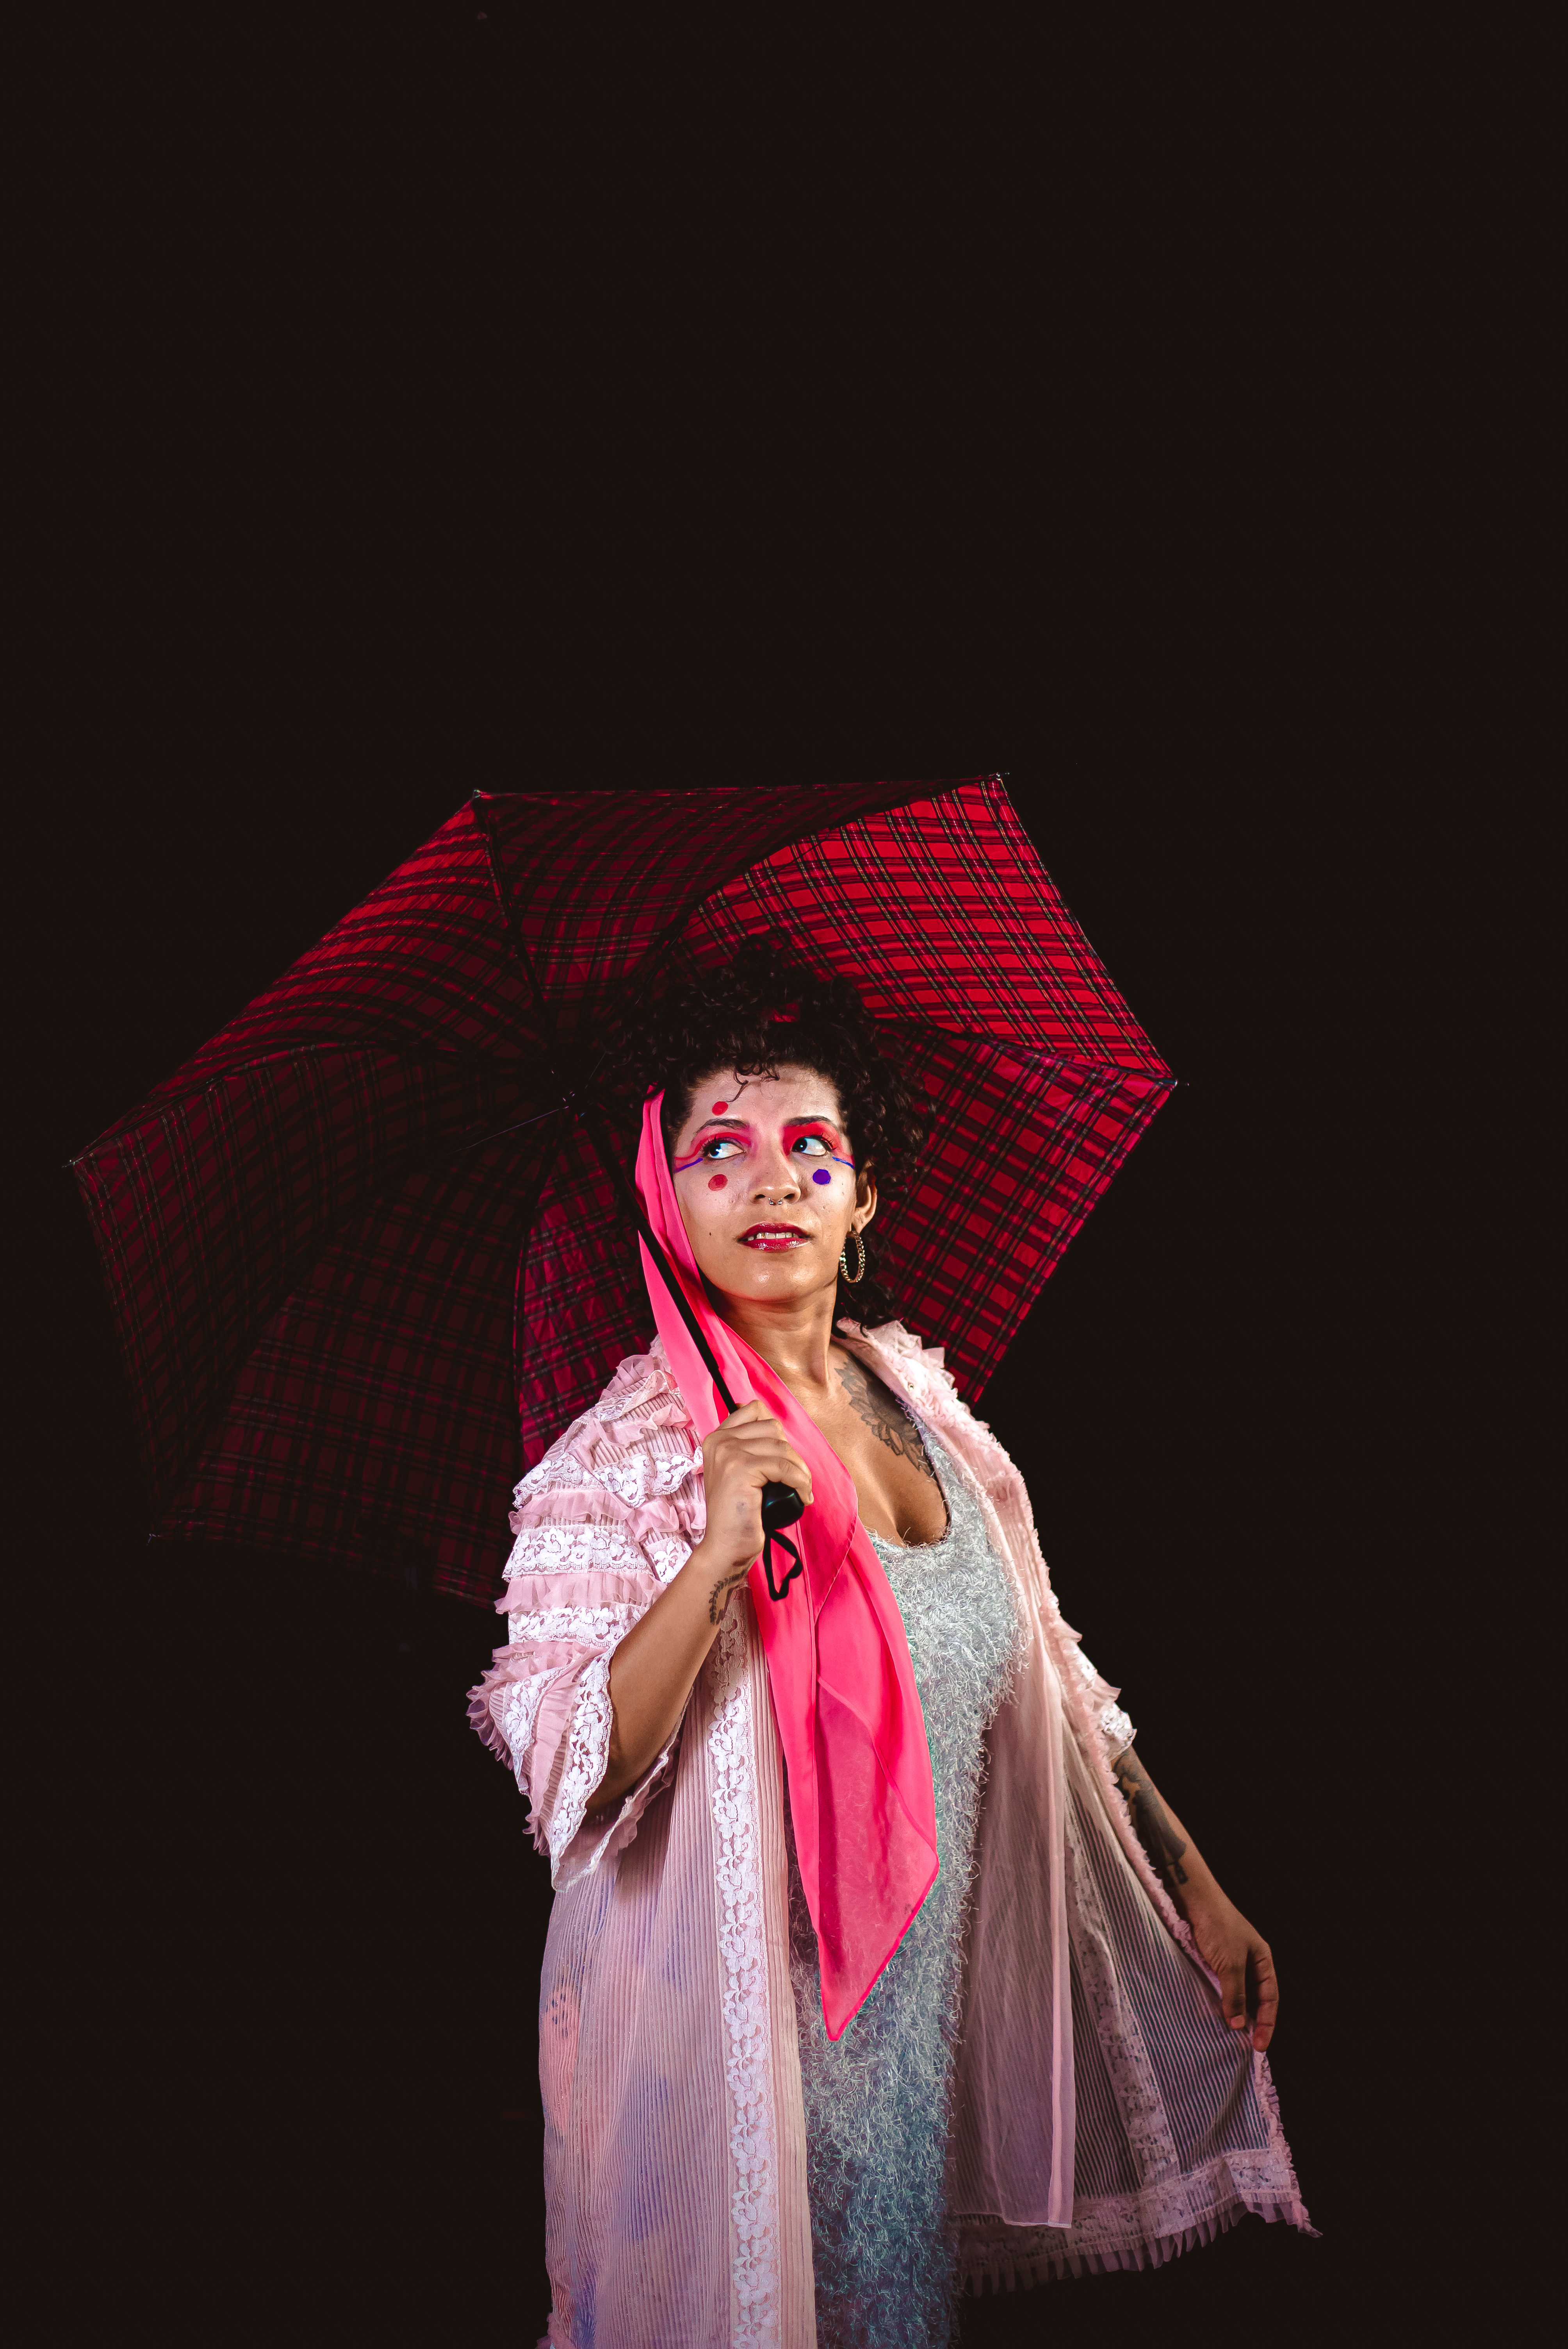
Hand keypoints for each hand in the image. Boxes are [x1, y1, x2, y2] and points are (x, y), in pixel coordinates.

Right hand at [697, 1401, 813, 1590]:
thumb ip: (748, 1450)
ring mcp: (728, 1454)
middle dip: (790, 1453)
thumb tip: (778, 1433)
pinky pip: (784, 1466)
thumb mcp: (738, 1474)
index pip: (754, 1410)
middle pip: (772, 1427)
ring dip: (800, 1469)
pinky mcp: (740, 1469)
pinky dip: (800, 1481)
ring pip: (781, 1446)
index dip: (775, 1431)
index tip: (782, 1457)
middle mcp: (719, 1441)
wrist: (725, 1547)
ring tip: (801, 1488)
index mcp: (716, 1438)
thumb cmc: (738, 1515)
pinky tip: (803, 1496)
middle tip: (794, 1478)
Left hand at [1181, 1887, 1278, 2052]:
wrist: (1194, 1900)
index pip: (1271, 1998)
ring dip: (1236, 2013)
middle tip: (1247, 2046)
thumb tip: (1239, 2025)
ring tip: (1231, 2036)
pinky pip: (1221, 1987)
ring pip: (1238, 1993)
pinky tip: (1215, 2014)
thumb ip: (1236, 1996)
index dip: (1268, 2023)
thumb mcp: (1231, 1965)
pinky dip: (1221, 2002)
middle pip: (1256, 1998)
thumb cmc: (1218, 1927)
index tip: (1260, 2046)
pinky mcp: (1213, 1960)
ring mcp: (1231, 1960)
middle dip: (1254, 2021)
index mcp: (1263, 1959)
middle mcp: (1250, 1961)